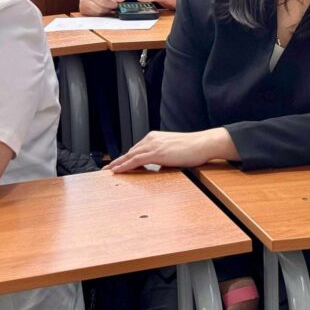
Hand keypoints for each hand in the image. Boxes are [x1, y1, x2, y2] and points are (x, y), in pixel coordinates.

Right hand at [79, 0, 122, 15]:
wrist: (92, 0)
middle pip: (102, 1)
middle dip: (112, 5)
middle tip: (116, 5)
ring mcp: (83, 1)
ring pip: (99, 9)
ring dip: (107, 10)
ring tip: (109, 8)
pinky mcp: (83, 9)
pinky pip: (95, 14)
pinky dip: (102, 14)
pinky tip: (104, 11)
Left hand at [105, 128, 236, 172]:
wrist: (203, 144)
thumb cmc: (193, 148)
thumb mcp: (173, 151)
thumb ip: (162, 156)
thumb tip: (157, 165)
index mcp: (155, 137)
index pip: (136, 149)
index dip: (125, 158)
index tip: (116, 164)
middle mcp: (151, 139)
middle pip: (130, 152)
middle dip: (117, 161)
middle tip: (106, 169)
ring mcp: (153, 145)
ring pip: (129, 156)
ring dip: (117, 164)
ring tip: (107, 172)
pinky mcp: (156, 153)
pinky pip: (135, 160)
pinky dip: (124, 165)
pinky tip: (117, 171)